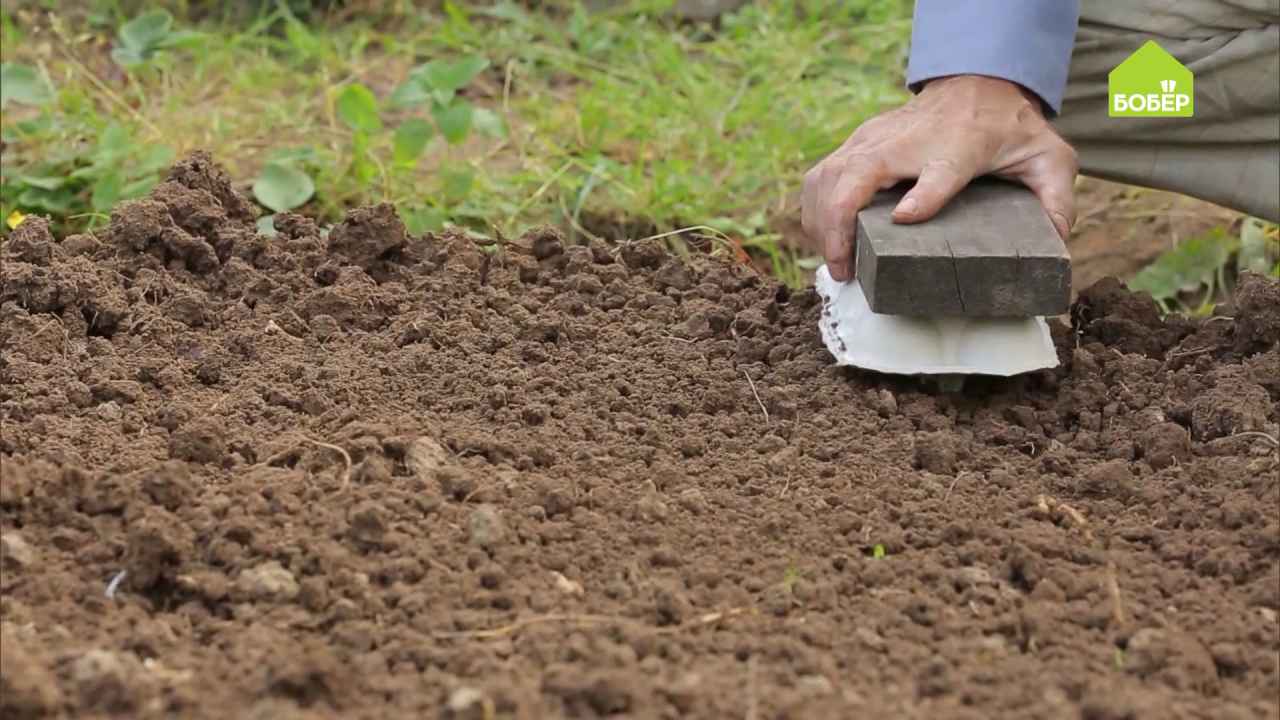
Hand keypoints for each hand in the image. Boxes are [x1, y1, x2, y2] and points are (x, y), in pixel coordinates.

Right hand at [802, 75, 1078, 280]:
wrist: (976, 84)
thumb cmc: (1007, 129)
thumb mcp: (1048, 158)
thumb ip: (1057, 198)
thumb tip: (1057, 243)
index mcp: (957, 149)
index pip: (938, 172)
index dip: (924, 196)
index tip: (906, 218)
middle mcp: (907, 142)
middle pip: (855, 177)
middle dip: (839, 228)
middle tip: (847, 272)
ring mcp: (874, 140)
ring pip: (826, 178)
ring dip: (819, 224)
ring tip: (835, 264)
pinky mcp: (856, 144)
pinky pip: (819, 176)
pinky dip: (812, 210)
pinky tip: (821, 240)